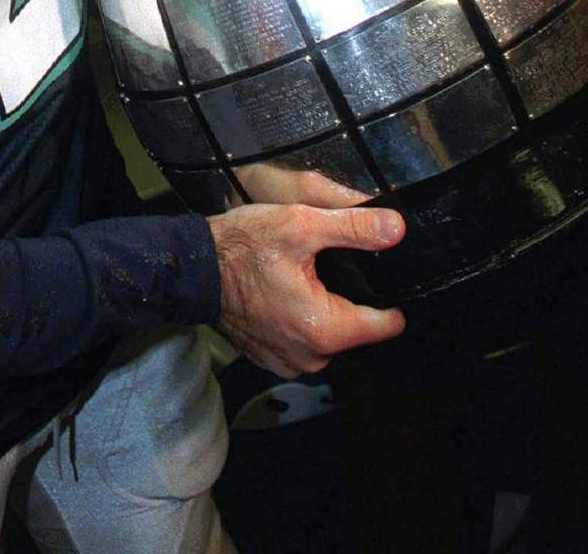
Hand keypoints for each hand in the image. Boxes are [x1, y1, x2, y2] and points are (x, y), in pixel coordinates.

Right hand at [208, 202, 405, 377]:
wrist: (192, 268)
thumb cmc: (241, 247)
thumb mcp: (301, 224)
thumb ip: (354, 228)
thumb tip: (396, 229)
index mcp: (326, 330)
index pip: (386, 324)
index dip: (386, 295)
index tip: (370, 272)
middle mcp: (311, 358)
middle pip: (356, 329)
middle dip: (346, 298)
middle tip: (320, 267)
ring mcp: (289, 363)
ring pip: (329, 335)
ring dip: (321, 310)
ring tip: (298, 278)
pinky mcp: (271, 360)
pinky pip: (302, 342)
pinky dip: (297, 321)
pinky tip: (281, 295)